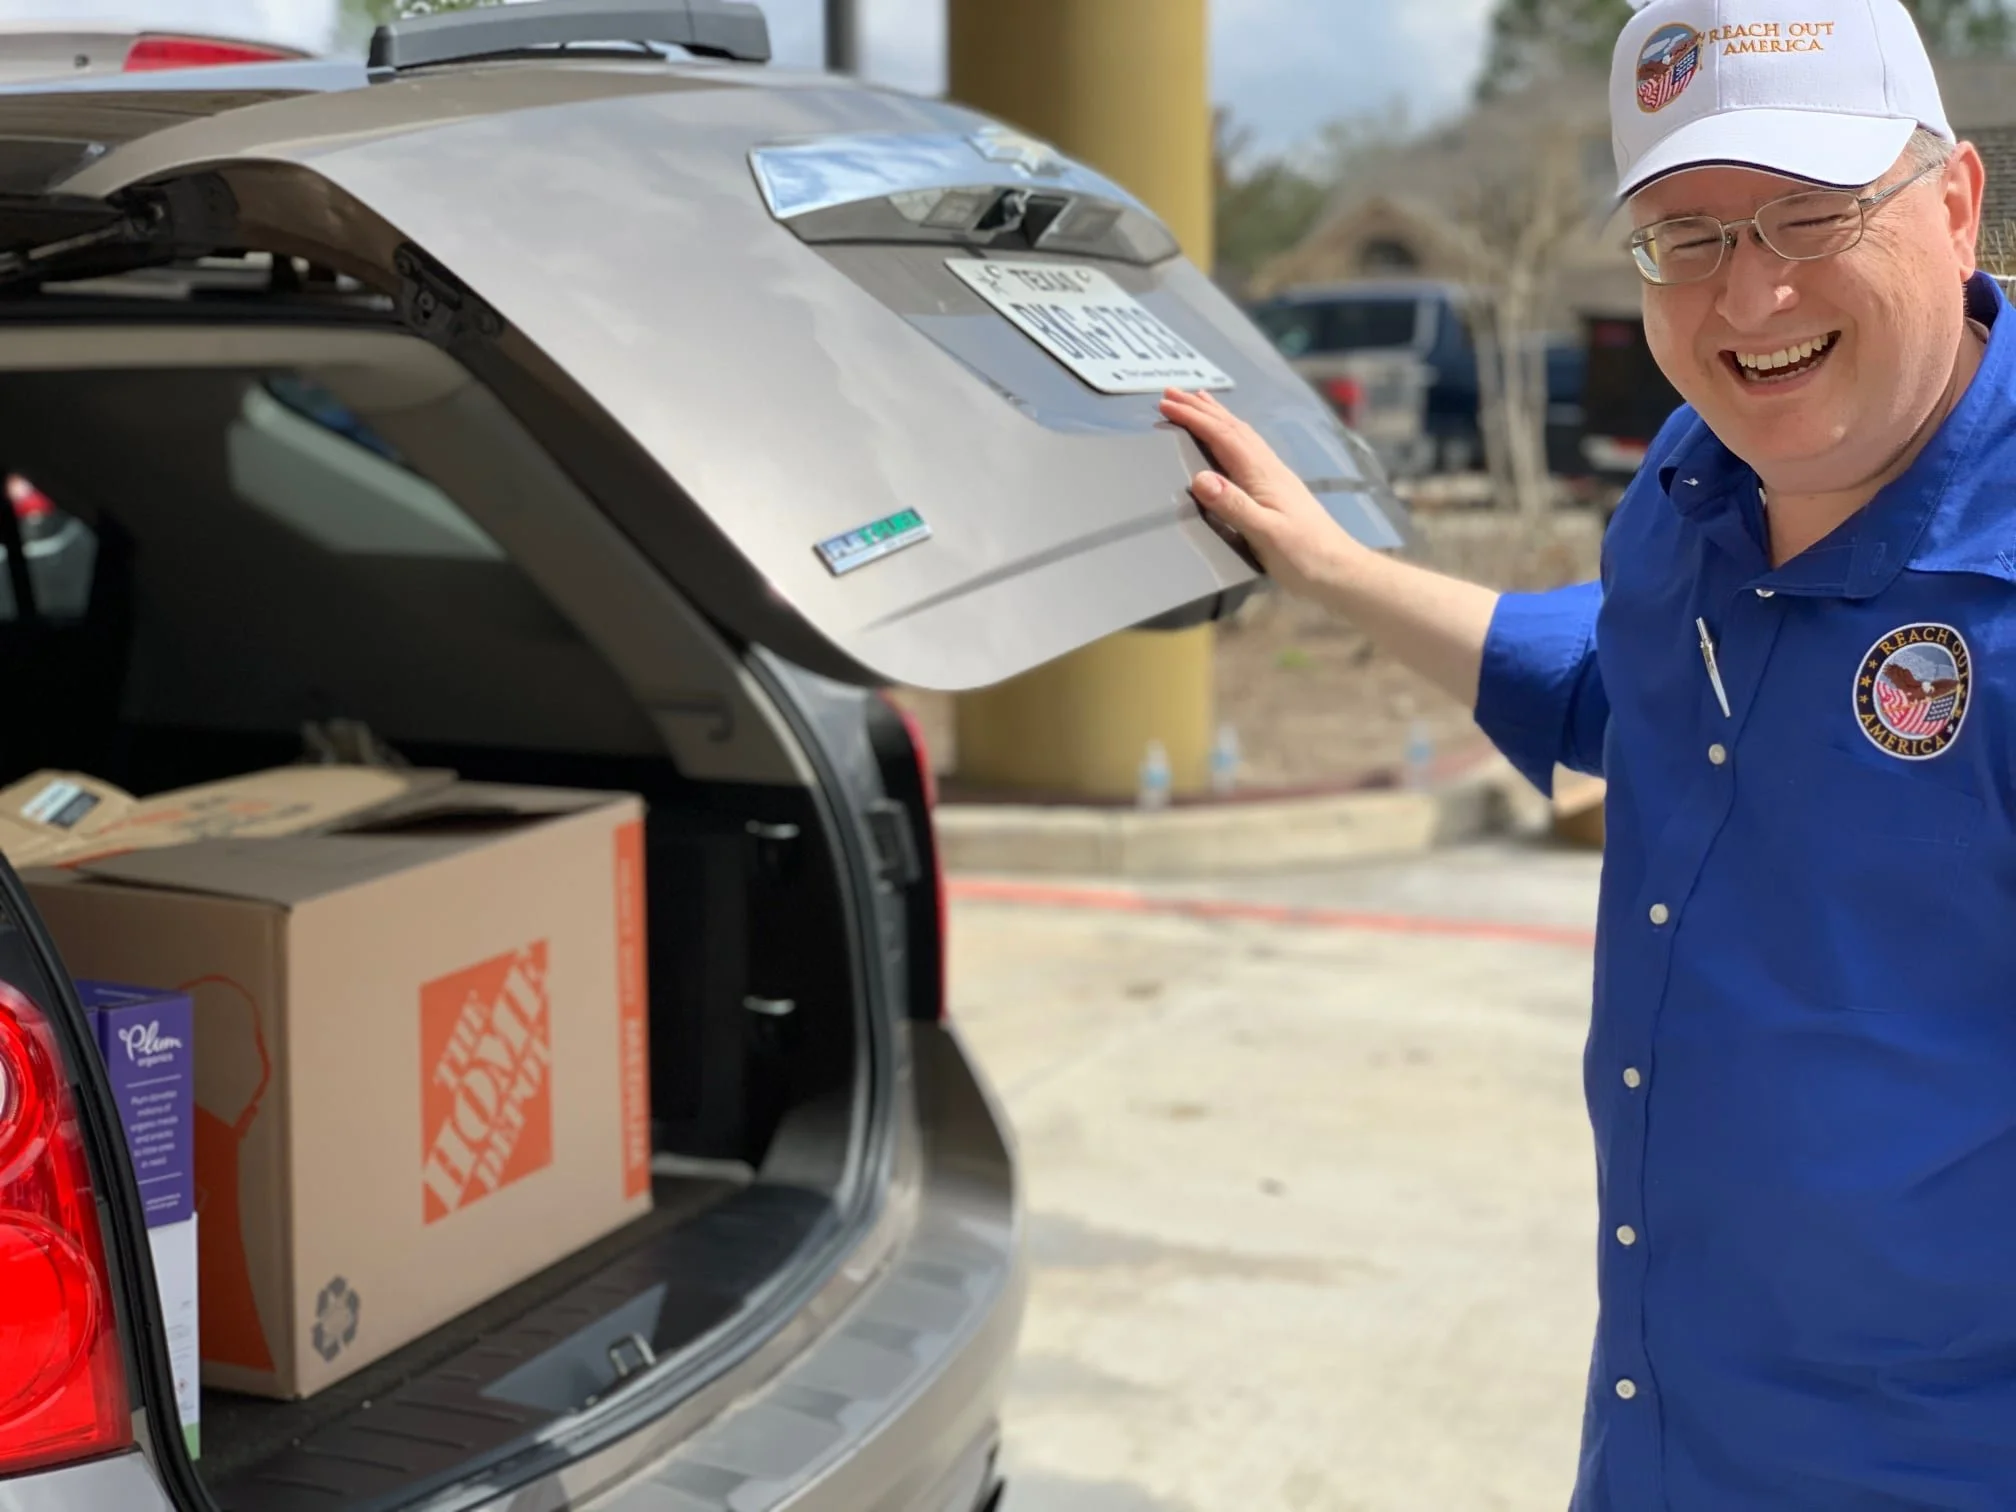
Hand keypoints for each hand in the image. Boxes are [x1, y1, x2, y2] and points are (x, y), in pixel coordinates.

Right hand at [1158, 387, 1365, 600]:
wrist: (1340, 571)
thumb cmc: (1304, 556)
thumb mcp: (1265, 534)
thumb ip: (1234, 505)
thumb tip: (1199, 478)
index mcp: (1262, 475)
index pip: (1223, 436)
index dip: (1194, 418)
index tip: (1166, 403)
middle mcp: (1269, 468)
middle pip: (1232, 428)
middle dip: (1201, 408)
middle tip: (1172, 392)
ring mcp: (1276, 477)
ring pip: (1242, 435)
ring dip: (1217, 416)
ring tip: (1199, 401)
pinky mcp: (1278, 489)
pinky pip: (1249, 449)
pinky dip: (1233, 433)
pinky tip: (1232, 438)